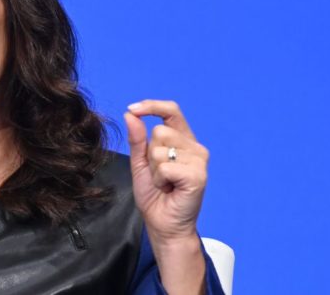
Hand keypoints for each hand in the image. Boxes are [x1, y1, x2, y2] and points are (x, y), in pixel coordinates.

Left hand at [124, 99, 207, 292]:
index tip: (132, 109)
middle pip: (161, 131)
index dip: (151, 106)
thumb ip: (137, 139)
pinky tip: (169, 189)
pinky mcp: (198, 175)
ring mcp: (199, 160)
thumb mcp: (140, 163)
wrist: (162, 223)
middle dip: (149, 154)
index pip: (171, 110)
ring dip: (154, 169)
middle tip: (158, 173)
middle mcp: (195, 147)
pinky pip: (165, 166)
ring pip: (160, 149)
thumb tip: (130, 114)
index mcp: (183, 140)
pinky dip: (160, 179)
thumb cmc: (154, 194)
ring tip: (164, 182)